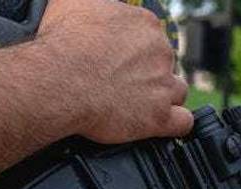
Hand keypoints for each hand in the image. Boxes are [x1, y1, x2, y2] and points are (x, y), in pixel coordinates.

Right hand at [37, 0, 191, 142]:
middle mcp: (160, 52)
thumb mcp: (71, 2)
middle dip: (147, 73)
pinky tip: (158, 123)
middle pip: (163, 63)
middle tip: (120, 83)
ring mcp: (162, 85)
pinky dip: (173, 124)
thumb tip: (89, 4)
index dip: (135, 51)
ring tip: (139, 105)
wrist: (58, 81)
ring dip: (162, 97)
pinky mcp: (159, 116)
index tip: (119, 60)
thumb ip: (90, 2)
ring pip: (177, 90)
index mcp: (144, 24)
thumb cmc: (61, 43)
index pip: (150, 36)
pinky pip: (182, 122)